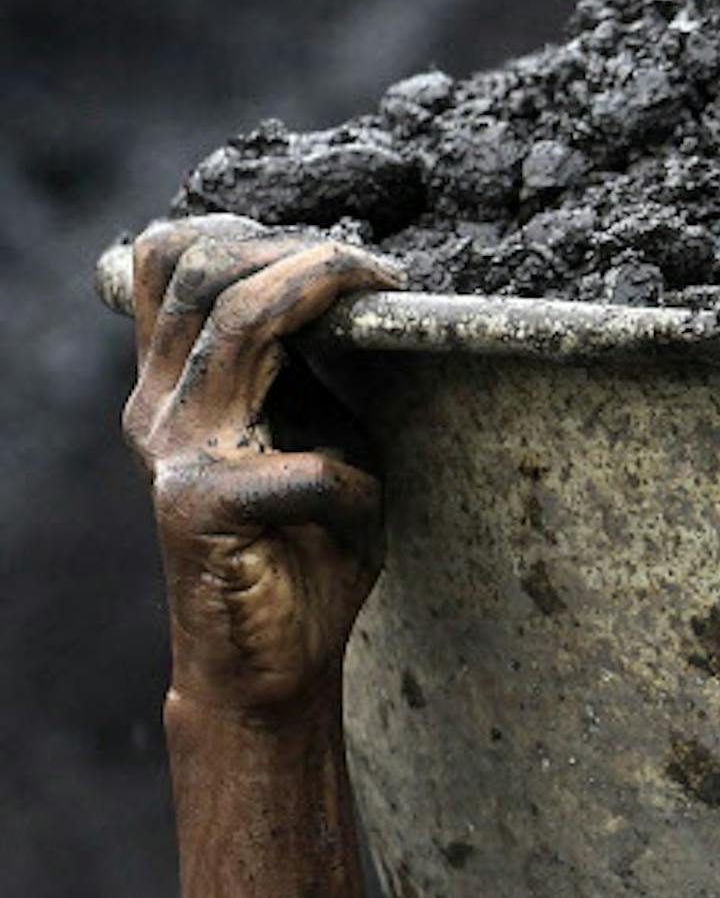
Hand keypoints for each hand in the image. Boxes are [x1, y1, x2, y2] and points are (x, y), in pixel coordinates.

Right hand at [123, 218, 403, 721]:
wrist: (268, 667)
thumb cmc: (302, 551)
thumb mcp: (311, 436)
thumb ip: (308, 372)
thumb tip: (356, 292)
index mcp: (173, 384)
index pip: (170, 257)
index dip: (253, 230)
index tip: (346, 256)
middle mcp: (159, 407)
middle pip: (203, 266)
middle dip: (300, 250)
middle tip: (376, 271)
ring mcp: (175, 453)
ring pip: (242, 322)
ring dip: (322, 294)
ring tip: (381, 297)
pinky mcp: (203, 508)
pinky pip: (308, 464)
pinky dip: (356, 481)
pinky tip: (364, 511)